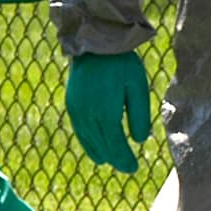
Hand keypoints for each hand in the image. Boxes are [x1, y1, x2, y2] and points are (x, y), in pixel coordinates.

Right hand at [65, 50, 153, 173]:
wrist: (94, 42)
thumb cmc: (121, 63)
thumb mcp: (137, 86)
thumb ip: (139, 115)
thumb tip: (139, 141)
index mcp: (106, 111)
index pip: (115, 144)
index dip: (124, 159)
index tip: (134, 168)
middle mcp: (88, 114)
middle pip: (102, 145)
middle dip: (115, 159)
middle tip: (128, 168)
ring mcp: (76, 110)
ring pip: (89, 140)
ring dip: (101, 153)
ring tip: (112, 161)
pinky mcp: (71, 104)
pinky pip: (80, 130)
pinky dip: (88, 143)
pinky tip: (96, 149)